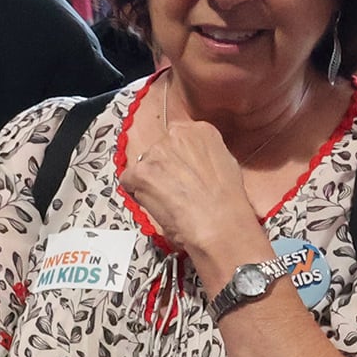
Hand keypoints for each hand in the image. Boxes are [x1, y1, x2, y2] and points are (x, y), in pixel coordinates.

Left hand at [116, 88, 270, 272]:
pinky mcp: (140, 172)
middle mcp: (177, 135)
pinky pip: (128, 181)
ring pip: (143, 165)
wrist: (220, 224)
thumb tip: (194, 162)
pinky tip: (157, 205)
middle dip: (162, 169)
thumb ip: (204, 156)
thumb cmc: (228, 204)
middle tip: (175, 190)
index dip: (177, 158)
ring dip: (150, 181)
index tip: (179, 171)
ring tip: (169, 201)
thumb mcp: (225, 166)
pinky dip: (136, 194)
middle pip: (159, 150)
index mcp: (201, 131)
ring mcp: (157, 152)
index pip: (177, 136)